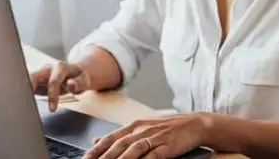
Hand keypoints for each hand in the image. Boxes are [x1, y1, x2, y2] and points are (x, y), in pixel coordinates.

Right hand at [29, 61, 91, 110]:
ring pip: (27, 80)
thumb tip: (70, 84)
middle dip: (29, 89)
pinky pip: (27, 86)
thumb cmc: (79, 77)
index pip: (53, 81)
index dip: (52, 95)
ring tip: (22, 105)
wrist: (76, 74)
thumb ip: (78, 83)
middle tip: (27, 105)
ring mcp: (40, 73)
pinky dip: (24, 94)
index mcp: (60, 67)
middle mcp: (47, 68)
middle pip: (34, 76)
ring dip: (24, 92)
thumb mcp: (84, 80)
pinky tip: (23, 104)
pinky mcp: (35, 81)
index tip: (52, 109)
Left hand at [83, 113, 208, 158]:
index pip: (110, 138)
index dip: (96, 149)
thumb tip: (97, 140)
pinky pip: (153, 156)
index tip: (85, 158)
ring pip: (133, 150)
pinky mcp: (167, 146)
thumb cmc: (167, 128)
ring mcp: (154, 137)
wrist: (194, 124)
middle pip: (119, 145)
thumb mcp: (141, 127)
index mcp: (133, 125)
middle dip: (104, 157)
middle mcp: (141, 130)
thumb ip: (119, 135)